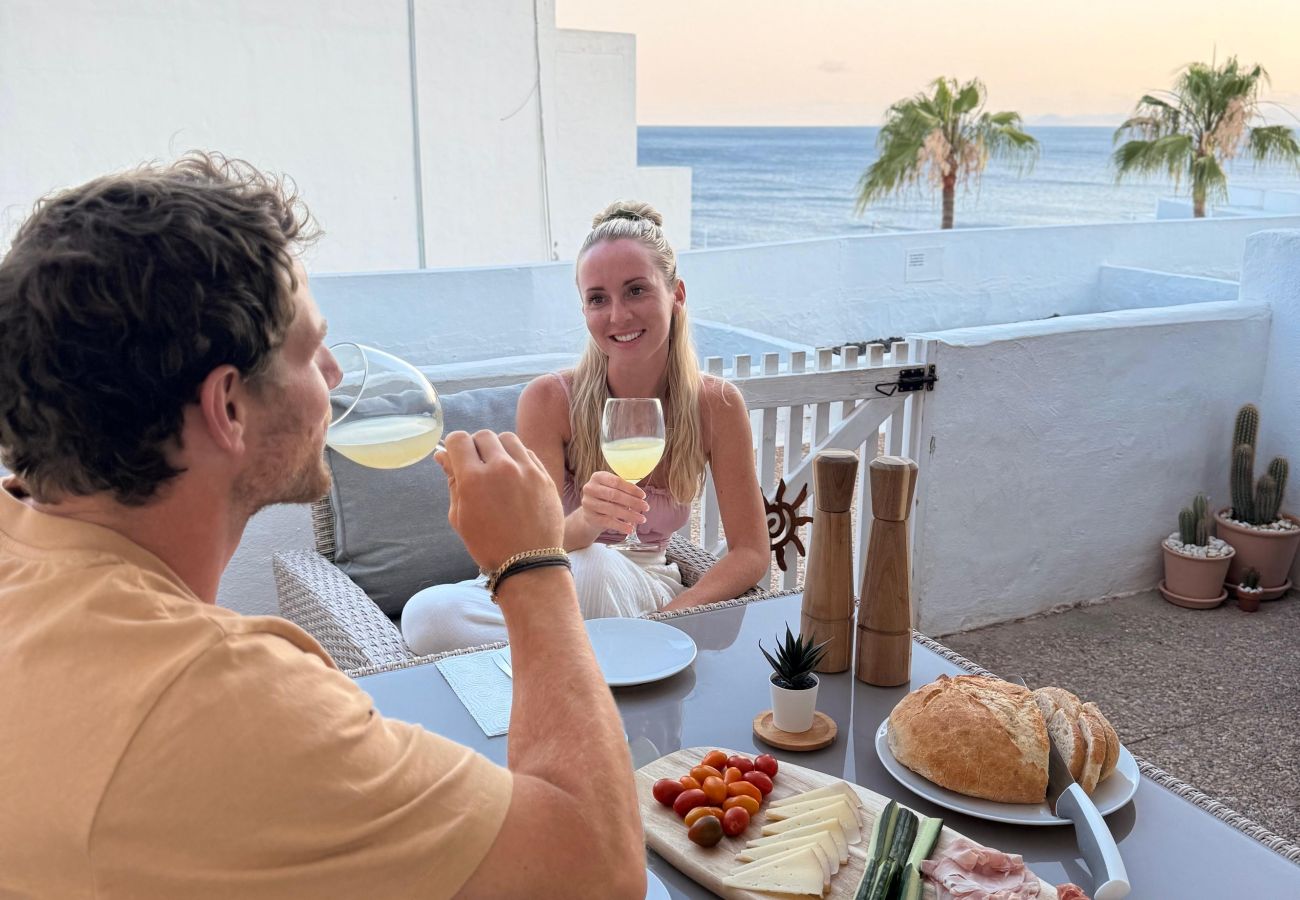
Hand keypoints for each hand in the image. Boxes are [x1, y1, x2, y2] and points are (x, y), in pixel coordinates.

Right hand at [435, 430, 563, 571]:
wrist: (529, 563)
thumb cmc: (489, 545)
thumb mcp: (460, 517)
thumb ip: (452, 482)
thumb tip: (443, 457)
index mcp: (474, 479)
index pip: (458, 439)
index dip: (454, 447)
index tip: (457, 458)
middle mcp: (501, 467)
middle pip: (483, 435)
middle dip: (476, 447)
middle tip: (477, 467)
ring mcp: (526, 469)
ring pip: (507, 438)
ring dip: (498, 448)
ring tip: (498, 469)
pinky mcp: (544, 475)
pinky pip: (527, 452)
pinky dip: (518, 458)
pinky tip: (515, 477)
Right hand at [578, 470, 648, 535]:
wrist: (590, 512)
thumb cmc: (606, 497)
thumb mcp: (612, 488)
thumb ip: (624, 489)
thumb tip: (641, 497)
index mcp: (598, 477)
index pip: (616, 482)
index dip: (631, 489)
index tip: (643, 496)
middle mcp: (590, 488)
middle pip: (614, 495)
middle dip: (633, 502)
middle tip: (646, 507)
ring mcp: (588, 503)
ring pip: (612, 509)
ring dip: (629, 515)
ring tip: (641, 519)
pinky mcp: (589, 517)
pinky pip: (607, 522)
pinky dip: (620, 526)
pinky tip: (630, 529)